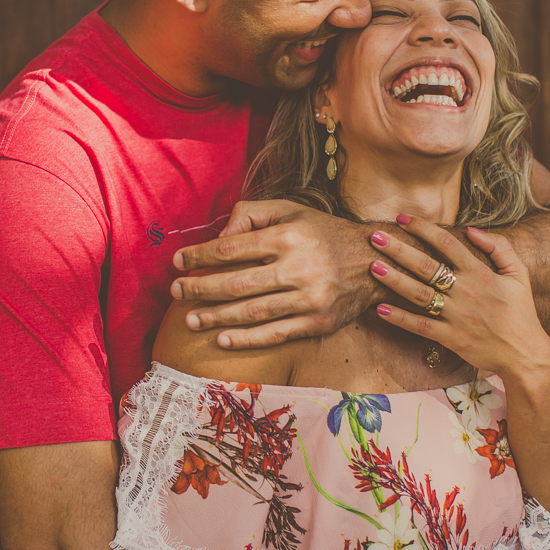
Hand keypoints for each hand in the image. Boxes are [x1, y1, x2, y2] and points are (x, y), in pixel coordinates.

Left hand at [170, 200, 379, 348]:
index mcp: (288, 237)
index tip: (178, 261)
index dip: (200, 256)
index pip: (231, 248)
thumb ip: (251, 214)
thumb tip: (219, 237)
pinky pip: (274, 335)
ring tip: (190, 319)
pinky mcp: (317, 323)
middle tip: (176, 291)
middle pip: (236, 284)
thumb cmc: (321, 233)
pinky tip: (221, 338)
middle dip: (200, 289)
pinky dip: (245, 339)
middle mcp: (299, 268)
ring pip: (251, 312)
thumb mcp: (290, 210)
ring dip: (215, 317)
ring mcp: (309, 299)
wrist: (373, 261)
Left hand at [369, 215, 549, 381]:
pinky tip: (379, 308)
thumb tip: (472, 230)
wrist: (526, 354)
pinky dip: (400, 318)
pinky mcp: (450, 338)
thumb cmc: (521, 312)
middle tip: (375, 237)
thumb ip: (500, 247)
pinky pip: (420, 326)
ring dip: (394, 280)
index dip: (422, 228)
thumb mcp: (519, 274)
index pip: (447, 243)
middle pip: (426, 266)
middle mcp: (466, 291)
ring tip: (373, 267)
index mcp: (481, 273)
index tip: (401, 218)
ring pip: (420, 294)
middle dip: (399, 249)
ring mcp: (457, 315)